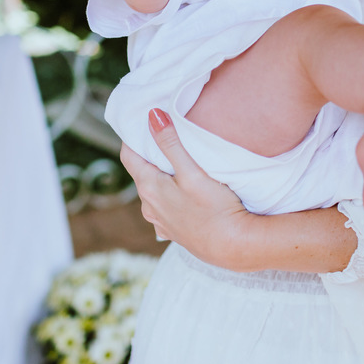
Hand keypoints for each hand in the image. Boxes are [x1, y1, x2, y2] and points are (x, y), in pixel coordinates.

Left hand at [119, 108, 251, 266]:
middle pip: (142, 172)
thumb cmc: (216, 208)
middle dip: (151, 154)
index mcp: (149, 189)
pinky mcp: (174, 232)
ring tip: (181, 162)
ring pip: (154, 190)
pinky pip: (165, 206)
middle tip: (167, 135)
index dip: (134, 136)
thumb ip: (171, 143)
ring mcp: (160, 222)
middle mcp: (148, 207)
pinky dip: (171, 194)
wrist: (234, 247)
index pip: (129, 155)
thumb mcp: (193, 171)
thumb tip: (152, 116)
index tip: (144, 121)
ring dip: (163, 176)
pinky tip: (187, 191)